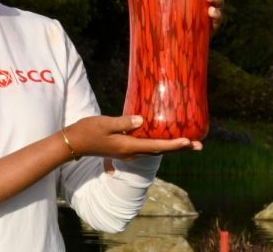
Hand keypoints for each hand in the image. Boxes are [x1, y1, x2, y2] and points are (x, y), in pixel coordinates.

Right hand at [64, 115, 201, 160]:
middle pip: (160, 151)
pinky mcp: (124, 149)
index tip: (189, 141)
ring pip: (155, 150)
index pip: (155, 146)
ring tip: (188, 143)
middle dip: (180, 148)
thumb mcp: (104, 123)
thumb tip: (142, 120)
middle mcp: (131, 153)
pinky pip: (147, 148)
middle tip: (199, 145)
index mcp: (127, 147)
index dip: (173, 144)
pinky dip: (160, 144)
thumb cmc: (87, 131)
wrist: (73, 143)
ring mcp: (128, 152)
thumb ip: (124, 122)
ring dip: (172, 147)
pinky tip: (164, 139)